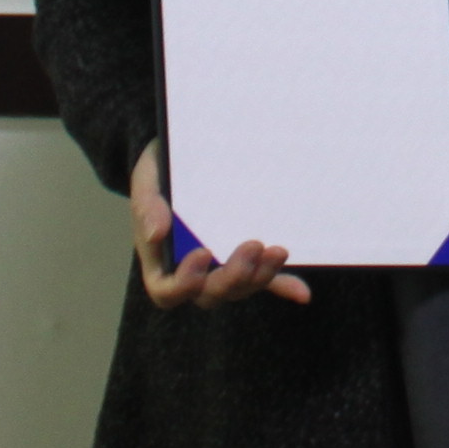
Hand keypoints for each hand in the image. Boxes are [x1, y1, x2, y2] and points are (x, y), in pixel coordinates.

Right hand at [130, 143, 306, 307]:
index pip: (167, 291)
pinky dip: (283, 285)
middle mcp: (192, 272)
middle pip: (211, 294)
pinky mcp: (246, 258)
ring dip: (261, 276)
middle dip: (234, 277)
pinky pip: (265, 279)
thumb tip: (156, 234)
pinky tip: (302, 292)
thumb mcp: (148, 179)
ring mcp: (222, 267)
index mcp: (161, 261)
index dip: (185, 282)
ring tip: (278, 250)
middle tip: (252, 245)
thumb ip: (147, 206)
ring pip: (241, 288)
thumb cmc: (161, 170)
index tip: (203, 253)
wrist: (184, 153)